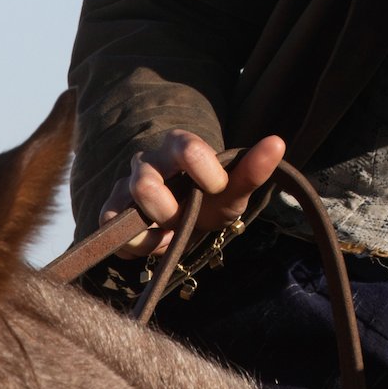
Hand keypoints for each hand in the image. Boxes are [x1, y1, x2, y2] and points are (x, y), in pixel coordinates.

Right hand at [97, 130, 285, 257]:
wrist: (187, 219)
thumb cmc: (211, 198)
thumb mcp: (234, 189)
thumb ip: (253, 169)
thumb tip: (277, 142)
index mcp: (179, 145)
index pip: (187, 149)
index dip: (207, 176)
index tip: (218, 189)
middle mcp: (147, 160)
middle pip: (146, 185)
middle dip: (172, 213)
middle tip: (188, 217)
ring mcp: (124, 185)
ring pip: (127, 213)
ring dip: (157, 232)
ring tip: (174, 231)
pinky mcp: (110, 211)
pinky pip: (114, 235)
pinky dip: (141, 246)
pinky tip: (158, 241)